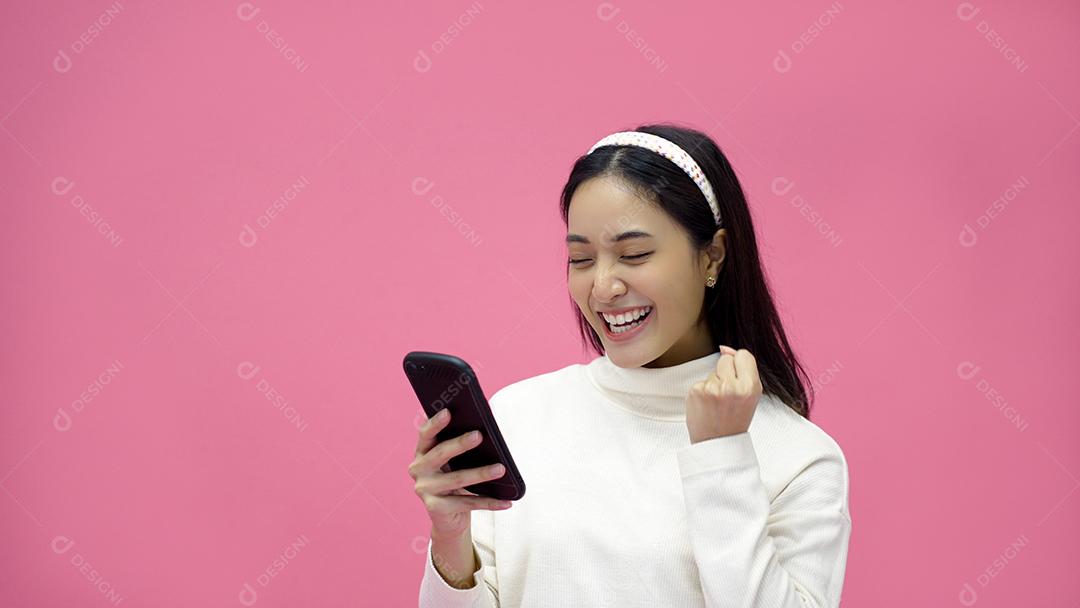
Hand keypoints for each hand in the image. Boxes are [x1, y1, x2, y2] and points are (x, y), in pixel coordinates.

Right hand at [408, 408, 512, 539]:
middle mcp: (418, 470)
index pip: (425, 434)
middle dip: (460, 444)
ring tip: (501, 468)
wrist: (448, 518)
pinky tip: (506, 501)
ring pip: (456, 479)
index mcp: (422, 452)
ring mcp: (424, 490)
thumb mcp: (455, 461)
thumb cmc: (454, 480)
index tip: (448, 411)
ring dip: (481, 474)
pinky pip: (467, 503)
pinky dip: (489, 502)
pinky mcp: (435, 508)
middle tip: (479, 435)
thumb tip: (485, 424)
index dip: (435, 423)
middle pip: (440, 454)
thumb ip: (461, 443)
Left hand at [685, 345, 762, 442]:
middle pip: (725, 360)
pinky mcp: (697, 391)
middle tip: (726, 395)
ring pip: (712, 371)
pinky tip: (706, 405)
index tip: (738, 380)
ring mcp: (713, 389)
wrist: (717, 443)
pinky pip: (701, 381)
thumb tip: (724, 348)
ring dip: (713, 382)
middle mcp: (732, 387)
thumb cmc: (735, 419)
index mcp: (750, 387)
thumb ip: (743, 370)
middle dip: (725, 373)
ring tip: (717, 402)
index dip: (739, 365)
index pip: (744, 354)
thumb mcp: (749, 395)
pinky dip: (702, 391)